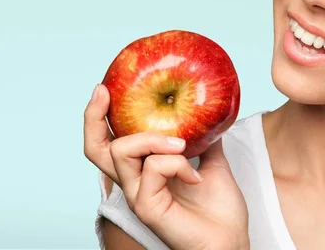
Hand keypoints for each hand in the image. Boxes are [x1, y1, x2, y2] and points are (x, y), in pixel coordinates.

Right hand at [84, 84, 249, 249]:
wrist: (230, 241)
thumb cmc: (220, 210)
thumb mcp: (213, 163)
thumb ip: (204, 140)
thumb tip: (208, 114)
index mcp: (145, 172)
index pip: (110, 143)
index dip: (99, 118)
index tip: (105, 89)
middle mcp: (135, 183)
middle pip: (96, 149)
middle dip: (94, 117)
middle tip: (104, 92)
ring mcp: (139, 196)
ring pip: (122, 151)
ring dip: (153, 138)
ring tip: (182, 144)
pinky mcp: (148, 207)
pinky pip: (153, 169)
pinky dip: (176, 162)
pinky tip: (196, 175)